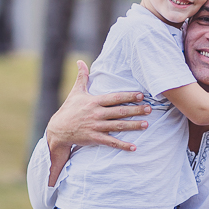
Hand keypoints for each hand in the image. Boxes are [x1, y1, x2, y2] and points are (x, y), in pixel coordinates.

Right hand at [46, 60, 150, 185]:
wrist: (58, 130)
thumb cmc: (69, 109)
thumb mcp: (75, 92)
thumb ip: (82, 77)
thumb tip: (80, 61)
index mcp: (94, 101)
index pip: (114, 98)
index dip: (128, 96)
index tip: (141, 95)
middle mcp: (96, 114)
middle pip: (120, 111)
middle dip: (136, 110)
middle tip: (149, 109)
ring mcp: (96, 126)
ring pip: (118, 126)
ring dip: (133, 125)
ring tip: (146, 124)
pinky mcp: (94, 138)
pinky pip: (111, 142)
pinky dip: (122, 145)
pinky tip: (134, 147)